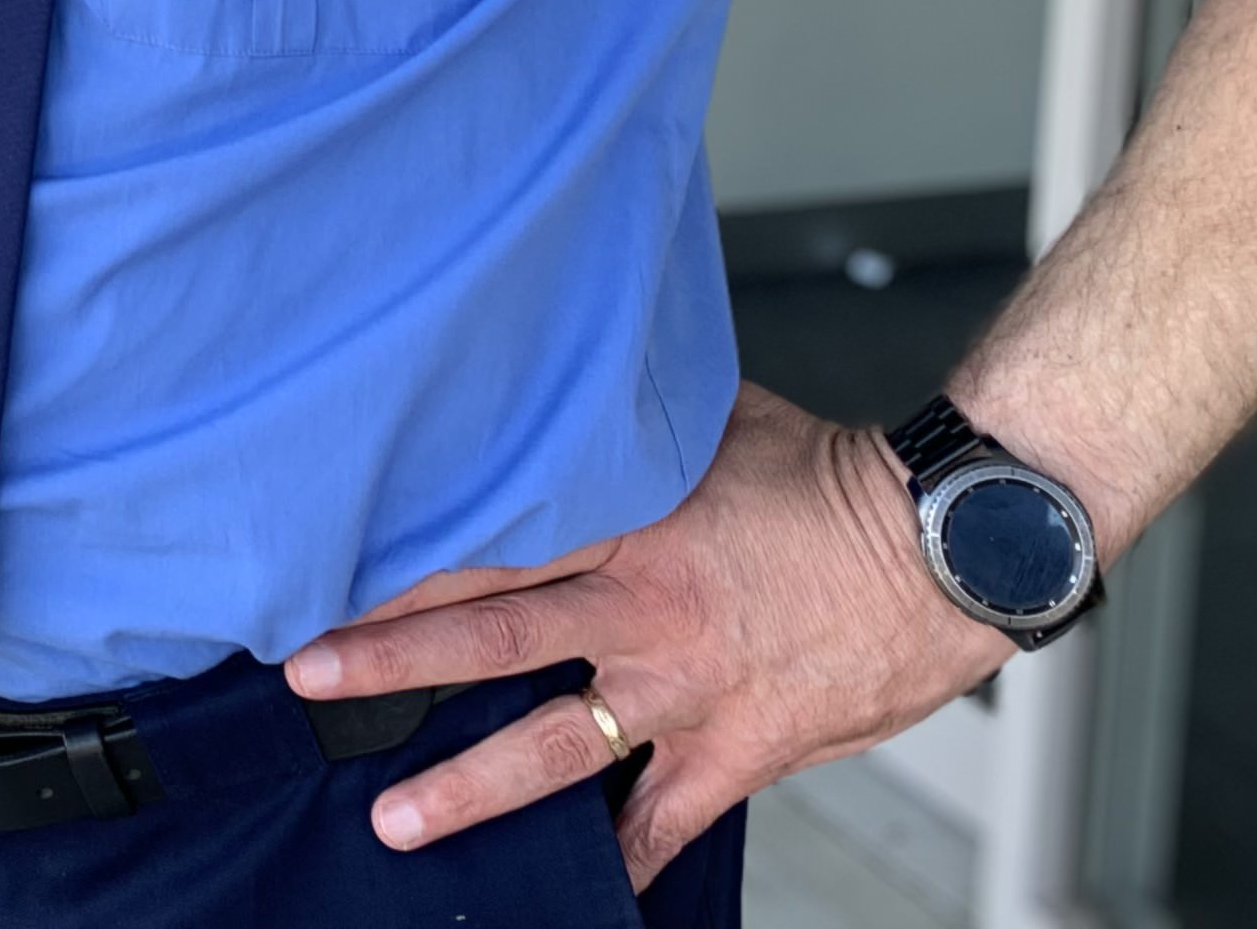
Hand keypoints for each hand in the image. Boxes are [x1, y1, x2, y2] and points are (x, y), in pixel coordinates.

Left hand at [281, 383, 1008, 886]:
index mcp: (628, 526)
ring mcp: (685, 690)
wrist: (945, 548)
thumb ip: (635, 419)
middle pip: (489, 640)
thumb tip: (574, 378)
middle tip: (312, 681)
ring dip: (467, 788)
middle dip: (391, 664)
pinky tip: (584, 895)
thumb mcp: (717, 419)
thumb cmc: (836, 477)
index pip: (489, 545)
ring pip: (552, 747)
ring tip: (394, 818)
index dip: (403, 564)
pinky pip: (664, 821)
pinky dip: (624, 863)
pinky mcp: (738, 750)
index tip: (328, 574)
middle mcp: (641, 612)